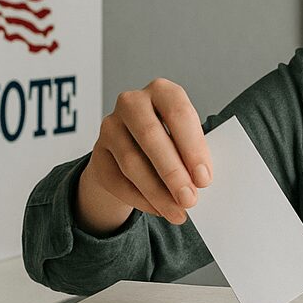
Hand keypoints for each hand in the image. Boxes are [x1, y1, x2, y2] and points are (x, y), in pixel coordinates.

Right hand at [82, 78, 212, 226]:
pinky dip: (141, 199)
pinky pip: (117, 180)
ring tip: (178, 212)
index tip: (204, 179)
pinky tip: (159, 209)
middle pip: (150, 136)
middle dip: (172, 172)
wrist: (137, 148)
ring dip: (157, 192)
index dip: (193, 147)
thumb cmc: (173, 140)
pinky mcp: (98, 152)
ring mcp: (110, 126)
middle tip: (190, 199)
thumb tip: (201, 182)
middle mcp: (132, 102)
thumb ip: (194, 156)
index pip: (178, 113)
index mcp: (163, 91)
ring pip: (132, 162)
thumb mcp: (187, 140)